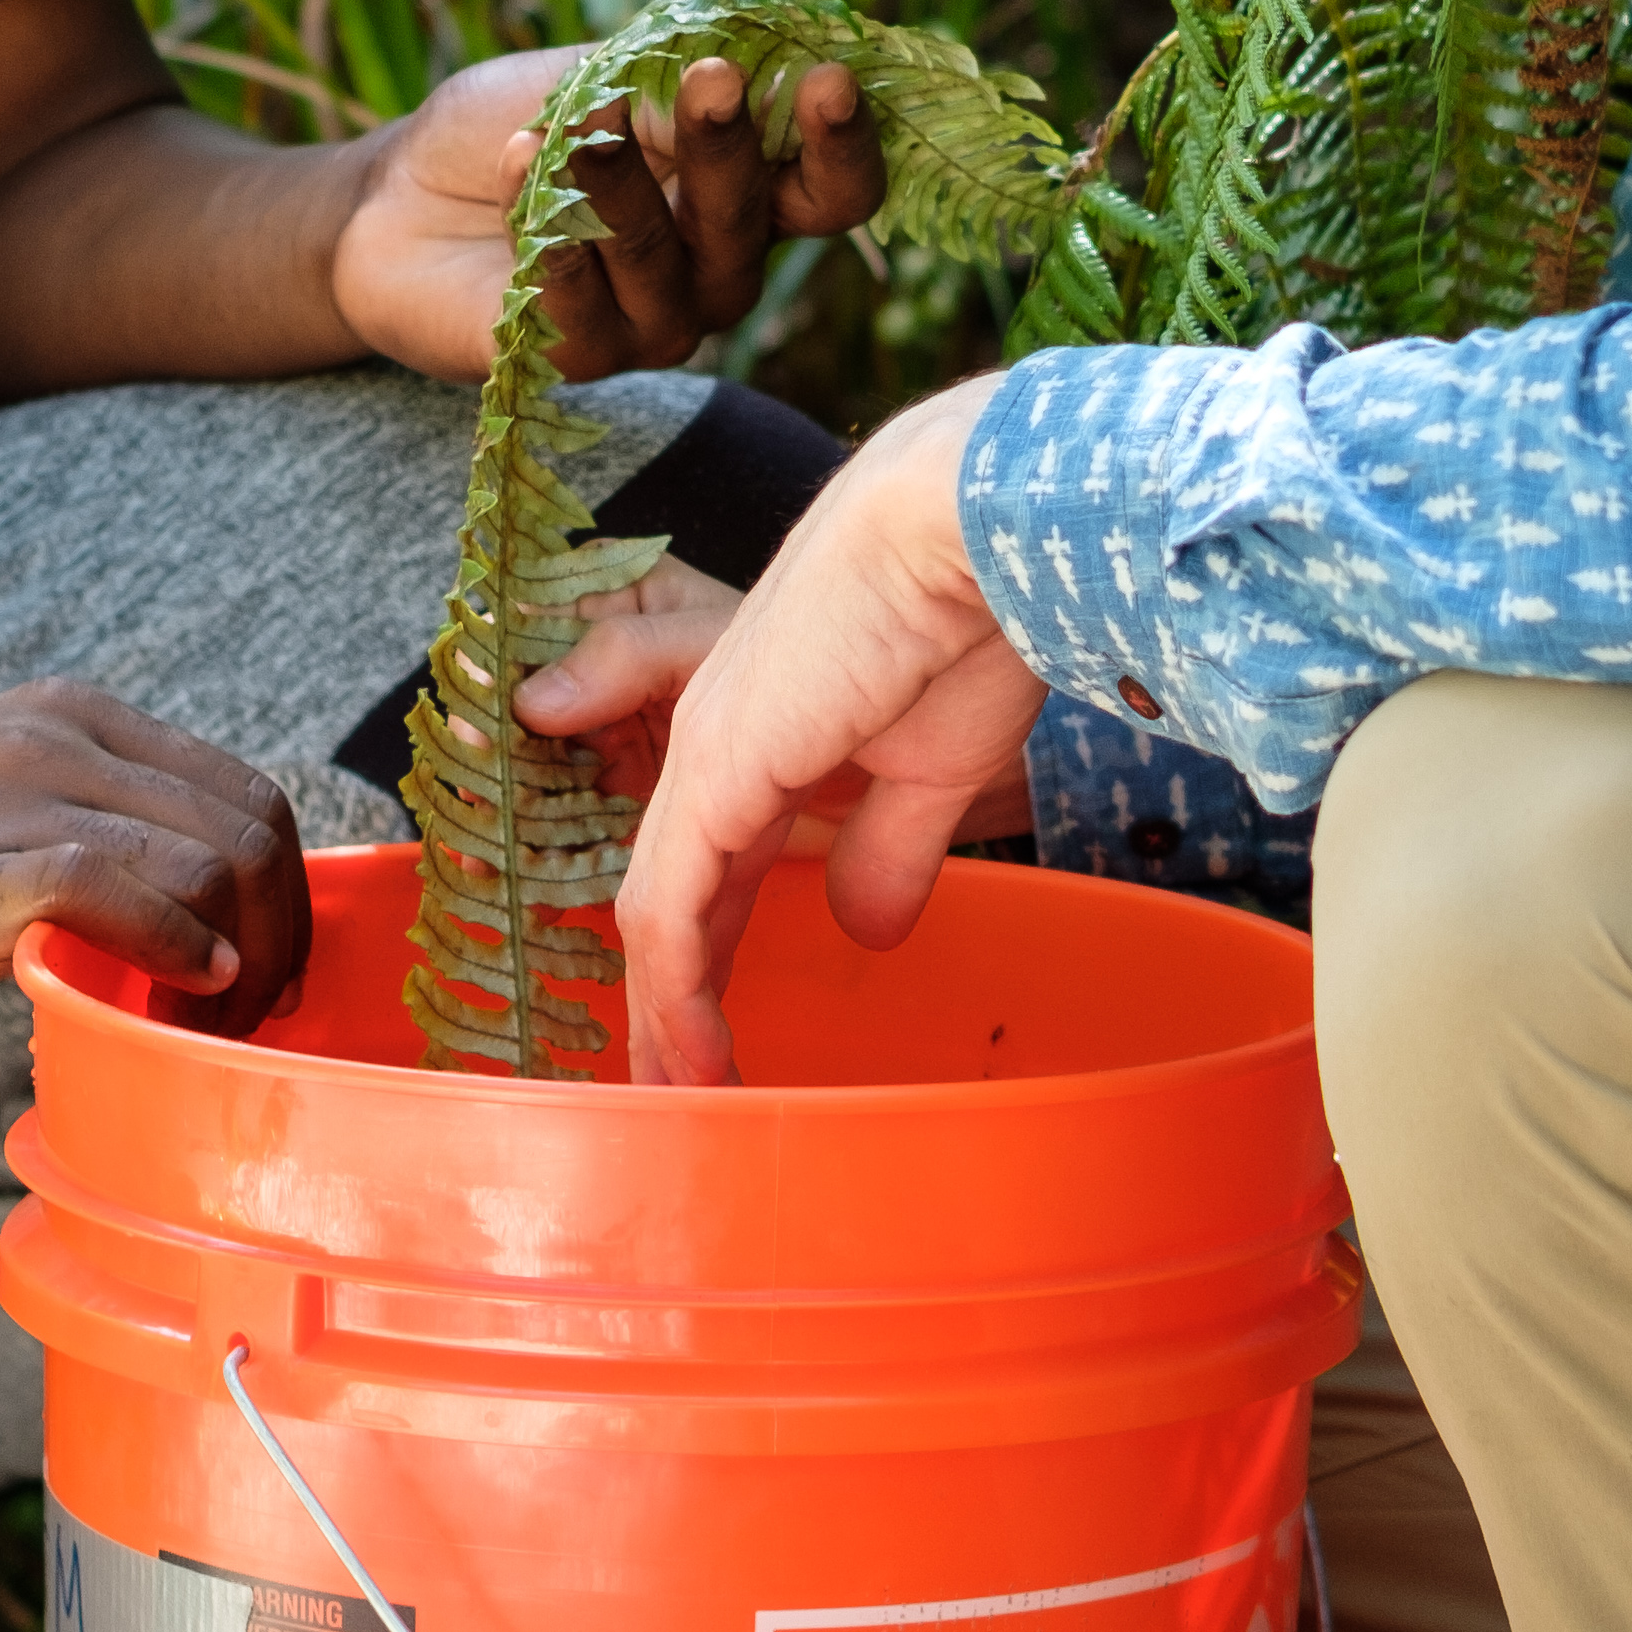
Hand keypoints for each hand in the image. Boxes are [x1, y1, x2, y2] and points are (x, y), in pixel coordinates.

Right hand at [0, 680, 307, 1048]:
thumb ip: (88, 835)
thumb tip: (200, 918)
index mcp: (71, 717)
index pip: (242, 790)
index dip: (283, 891)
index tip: (267, 973)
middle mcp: (56, 737)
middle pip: (247, 824)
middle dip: (280, 932)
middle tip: (253, 1016)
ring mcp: (14, 797)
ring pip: (208, 856)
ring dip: (241, 960)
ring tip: (211, 1026)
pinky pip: (120, 890)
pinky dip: (179, 950)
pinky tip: (181, 997)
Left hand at [327, 49, 890, 384]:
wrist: (395, 197)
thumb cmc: (510, 126)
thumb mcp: (593, 80)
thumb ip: (668, 85)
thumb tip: (749, 65)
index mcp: (741, 194)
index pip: (830, 191)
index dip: (843, 145)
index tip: (831, 81)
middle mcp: (713, 269)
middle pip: (752, 224)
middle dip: (730, 147)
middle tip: (711, 80)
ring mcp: (651, 323)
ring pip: (662, 263)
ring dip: (619, 185)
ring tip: (577, 124)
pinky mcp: (576, 360)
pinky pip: (579, 303)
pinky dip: (546, 228)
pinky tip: (518, 163)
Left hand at [599, 382, 1042, 1084]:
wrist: (974, 531)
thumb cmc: (972, 621)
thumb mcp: (929, 766)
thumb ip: (887, 847)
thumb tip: (868, 930)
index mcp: (768, 730)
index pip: (715, 864)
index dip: (712, 956)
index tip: (717, 1040)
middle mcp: (717, 740)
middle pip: (670, 895)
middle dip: (670, 999)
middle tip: (671, 1087)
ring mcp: (705, 754)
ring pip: (657, 911)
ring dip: (664, 1015)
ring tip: (677, 1100)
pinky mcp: (714, 772)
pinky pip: (668, 907)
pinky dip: (673, 991)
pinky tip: (692, 1058)